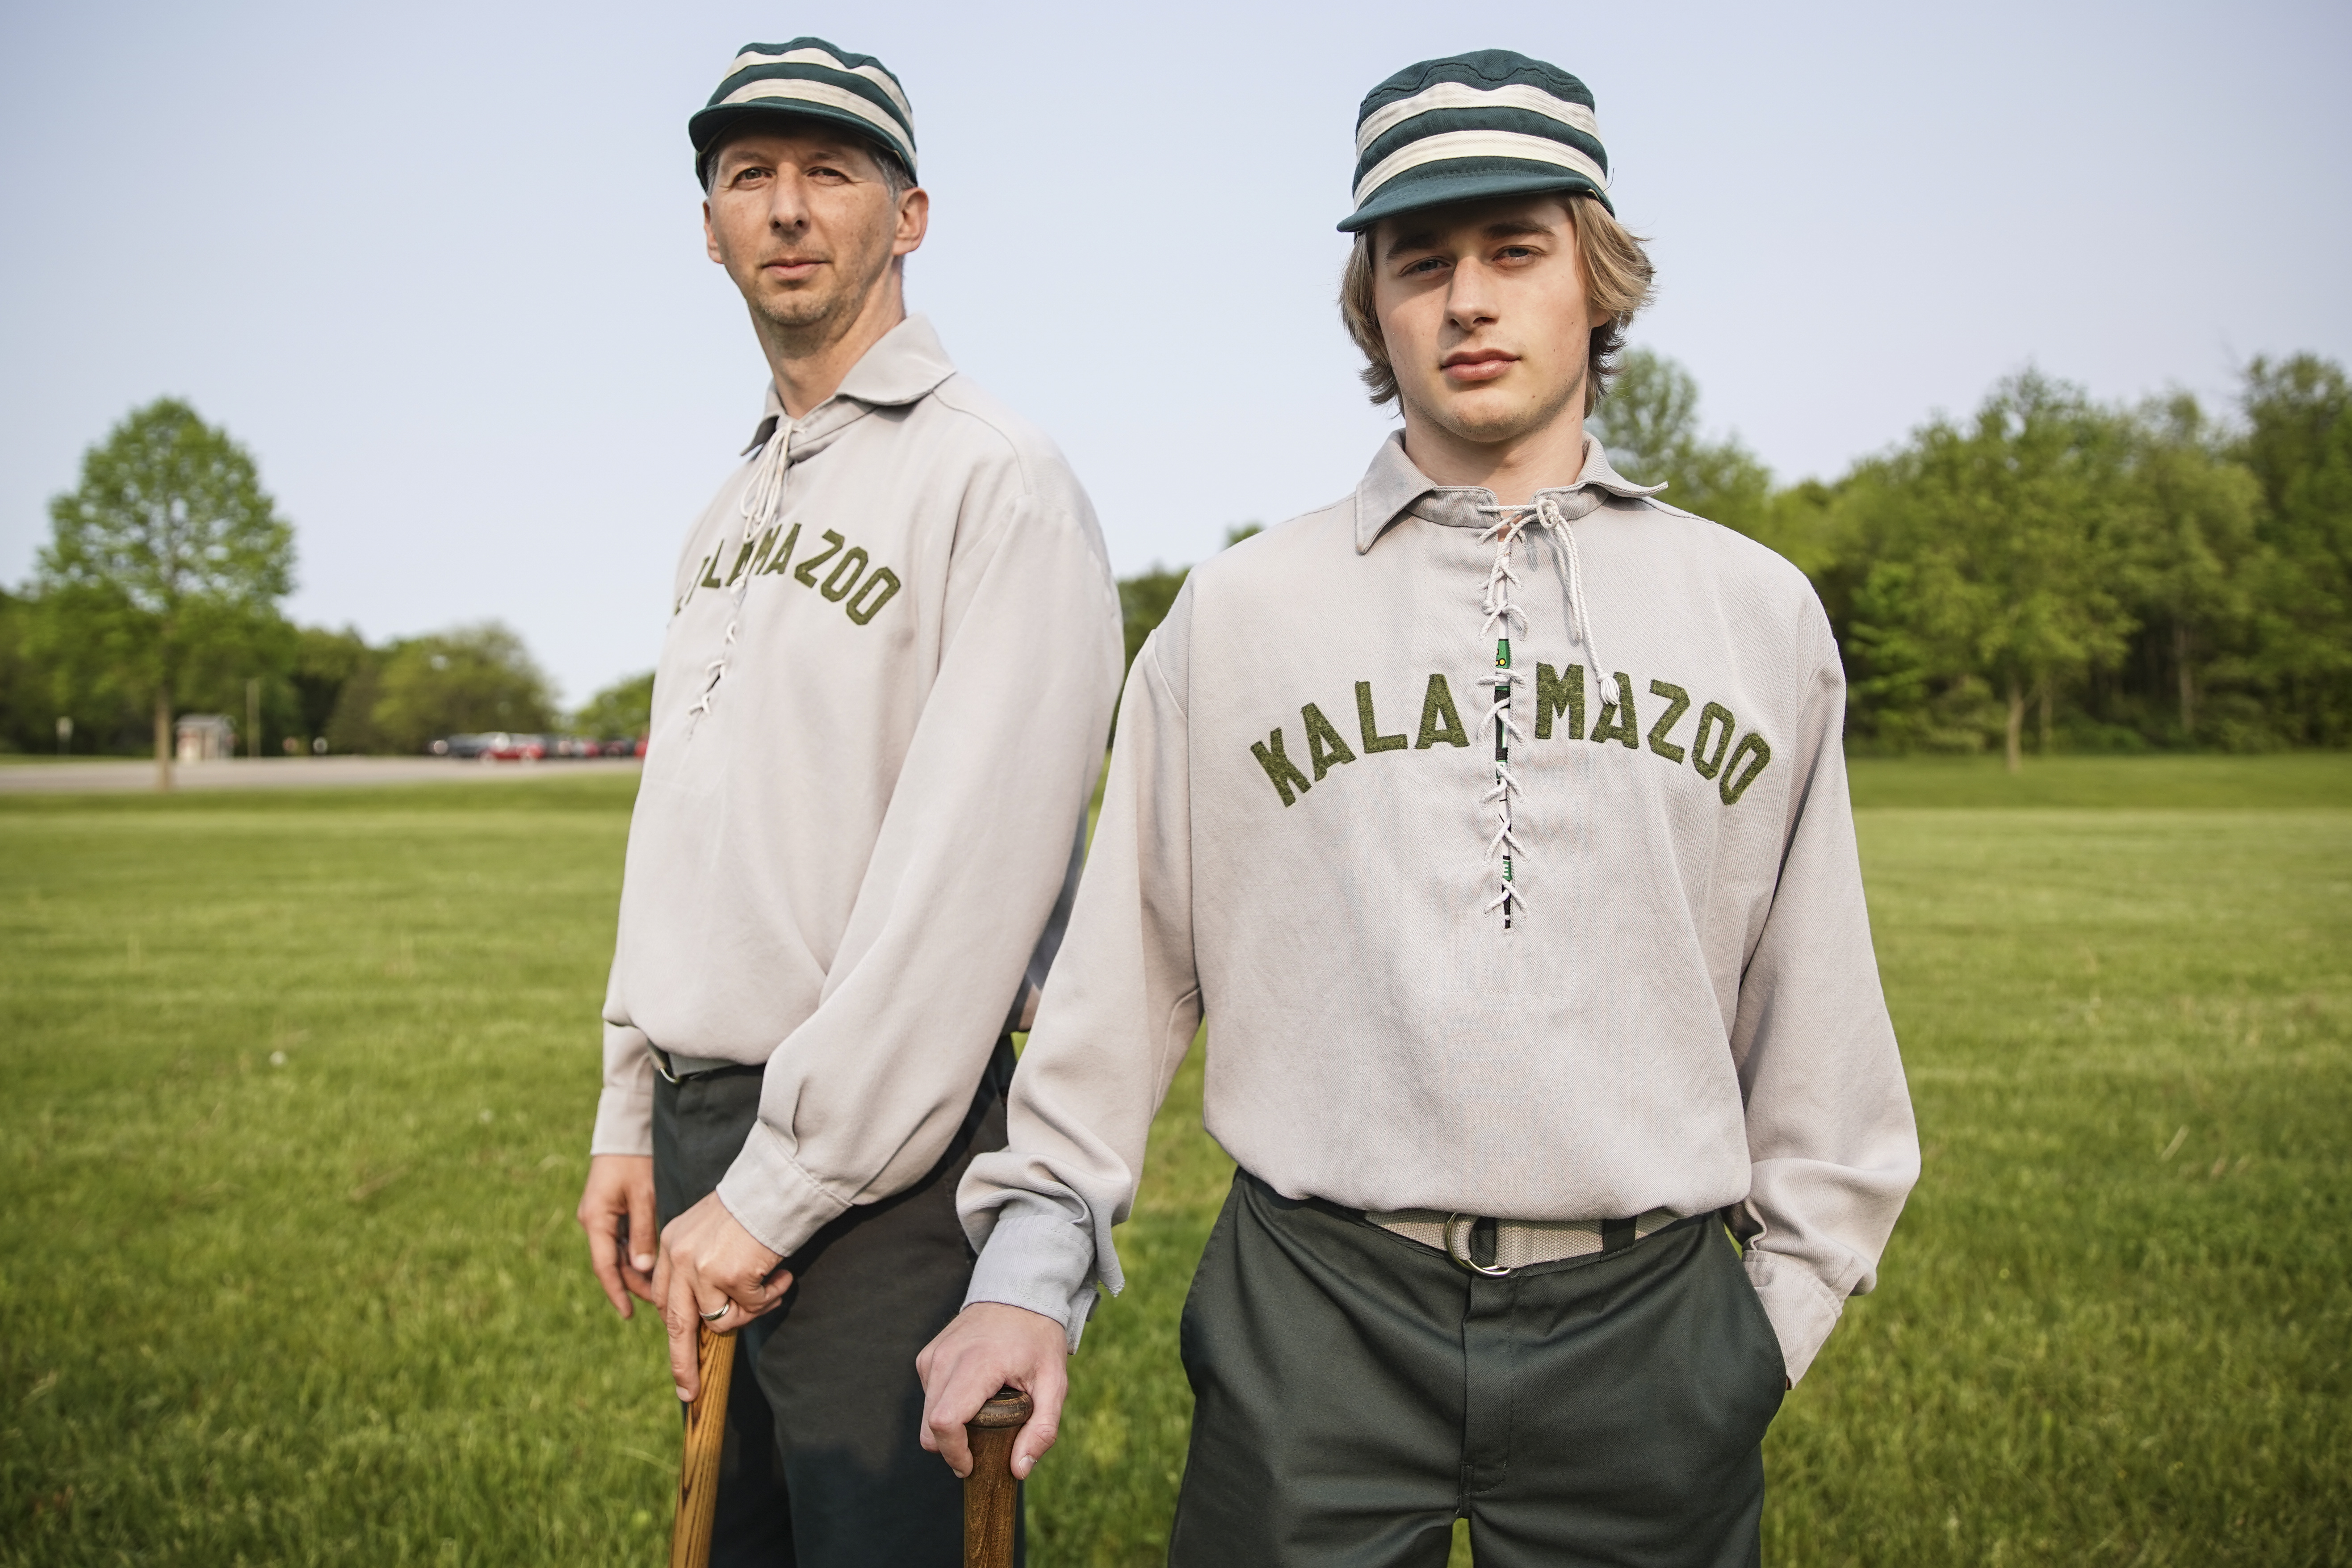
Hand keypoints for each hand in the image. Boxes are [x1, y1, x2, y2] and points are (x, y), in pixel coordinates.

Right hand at [576, 1154, 656, 1317]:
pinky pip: (619, 1241)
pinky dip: (633, 1255)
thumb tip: (642, 1270)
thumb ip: (642, 1232)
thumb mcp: (643, 1196)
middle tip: (657, 1302)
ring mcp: (599, 1217)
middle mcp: (593, 1222)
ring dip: (633, 1271)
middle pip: (610, 1264)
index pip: (605, 1267)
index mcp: (596, 1220)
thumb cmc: (635, 1162)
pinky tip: (650, 1265)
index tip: (629, 1313)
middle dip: (631, 1284)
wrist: (625, 1133)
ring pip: (615, 1254)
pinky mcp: (608, 1212)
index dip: (617, 1292)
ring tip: (658, 1288)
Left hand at [653, 1192, 792, 1400]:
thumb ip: (701, 1264)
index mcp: (670, 1244)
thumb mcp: (712, 1231)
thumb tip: (709, 1314)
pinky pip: (750, 1308)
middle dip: (682, 1363)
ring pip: (720, 1321)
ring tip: (771, 1285)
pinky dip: (769, 1297)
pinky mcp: (727, 1275)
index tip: (681, 1353)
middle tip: (687, 1392)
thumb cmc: (753, 1206)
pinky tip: (779, 1274)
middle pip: (676, 1324)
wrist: (777, 1183)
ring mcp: (701, 1268)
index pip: (663, 1298)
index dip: (676, 1326)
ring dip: (749, 1312)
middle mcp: (678, 1257)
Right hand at [916, 1302, 1069, 1479]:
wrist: (1019, 1292)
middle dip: (951, 1448)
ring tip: (983, 1416)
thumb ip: (1042, 1429)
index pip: (945, 1421)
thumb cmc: (1038, 1339)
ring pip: (926, 1414)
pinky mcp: (927, 1355)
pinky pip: (928, 1397)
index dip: (954, 1452)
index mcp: (977, 1364)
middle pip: (930, 1426)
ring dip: (949, 1428)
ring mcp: (933, 1355)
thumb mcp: (1054, 1383)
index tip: (972, 1466)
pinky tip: (972, 1396)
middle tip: (982, 1449)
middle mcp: (946, 1359)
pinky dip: (946, 1407)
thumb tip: (1019, 1470)